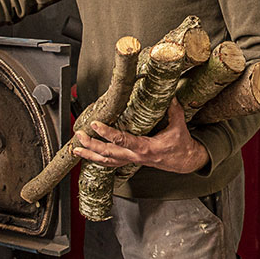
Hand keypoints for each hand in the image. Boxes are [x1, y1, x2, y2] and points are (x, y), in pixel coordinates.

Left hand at [75, 99, 209, 173]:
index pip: (122, 140)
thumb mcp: (179, 126)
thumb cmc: (180, 144)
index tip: (95, 124)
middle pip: (108, 153)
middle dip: (92, 145)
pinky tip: (87, 156)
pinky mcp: (131, 161)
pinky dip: (97, 160)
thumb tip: (169, 95)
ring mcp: (132, 160)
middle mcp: (135, 156)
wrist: (183, 161)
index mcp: (146, 148)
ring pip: (106, 161)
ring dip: (89, 155)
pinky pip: (111, 163)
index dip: (107, 133)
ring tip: (76, 149)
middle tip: (80, 135)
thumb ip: (174, 110)